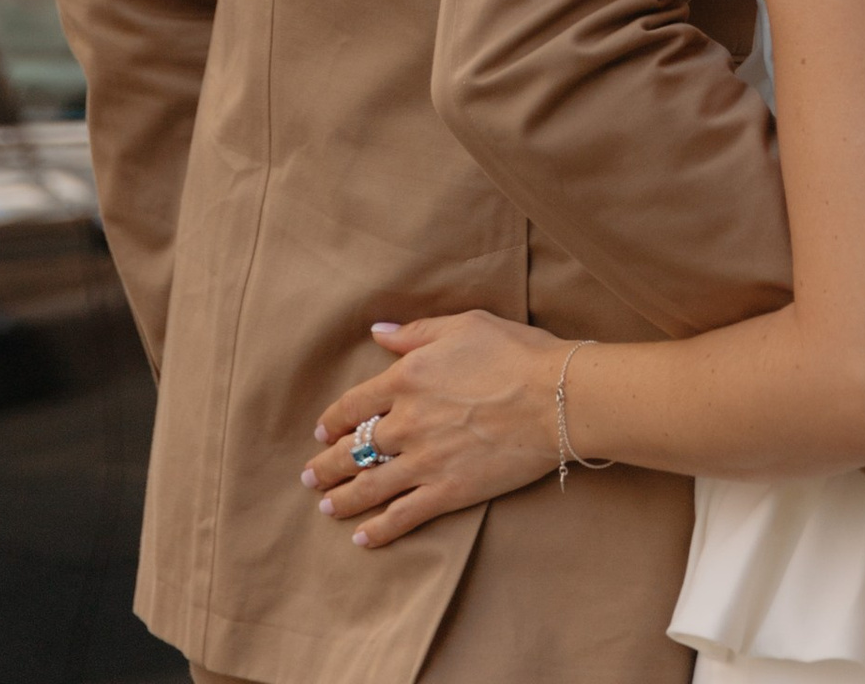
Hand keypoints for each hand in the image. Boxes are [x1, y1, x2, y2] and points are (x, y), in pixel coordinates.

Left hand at [305, 315, 565, 549]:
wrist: (554, 398)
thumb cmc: (515, 353)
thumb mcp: (463, 326)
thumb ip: (416, 332)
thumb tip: (378, 332)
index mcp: (408, 378)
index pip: (354, 403)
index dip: (332, 419)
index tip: (321, 431)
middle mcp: (407, 421)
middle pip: (354, 448)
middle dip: (326, 464)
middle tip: (310, 476)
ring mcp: (425, 461)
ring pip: (370, 486)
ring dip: (343, 499)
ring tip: (326, 507)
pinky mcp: (447, 492)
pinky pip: (403, 516)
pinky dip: (379, 530)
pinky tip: (363, 538)